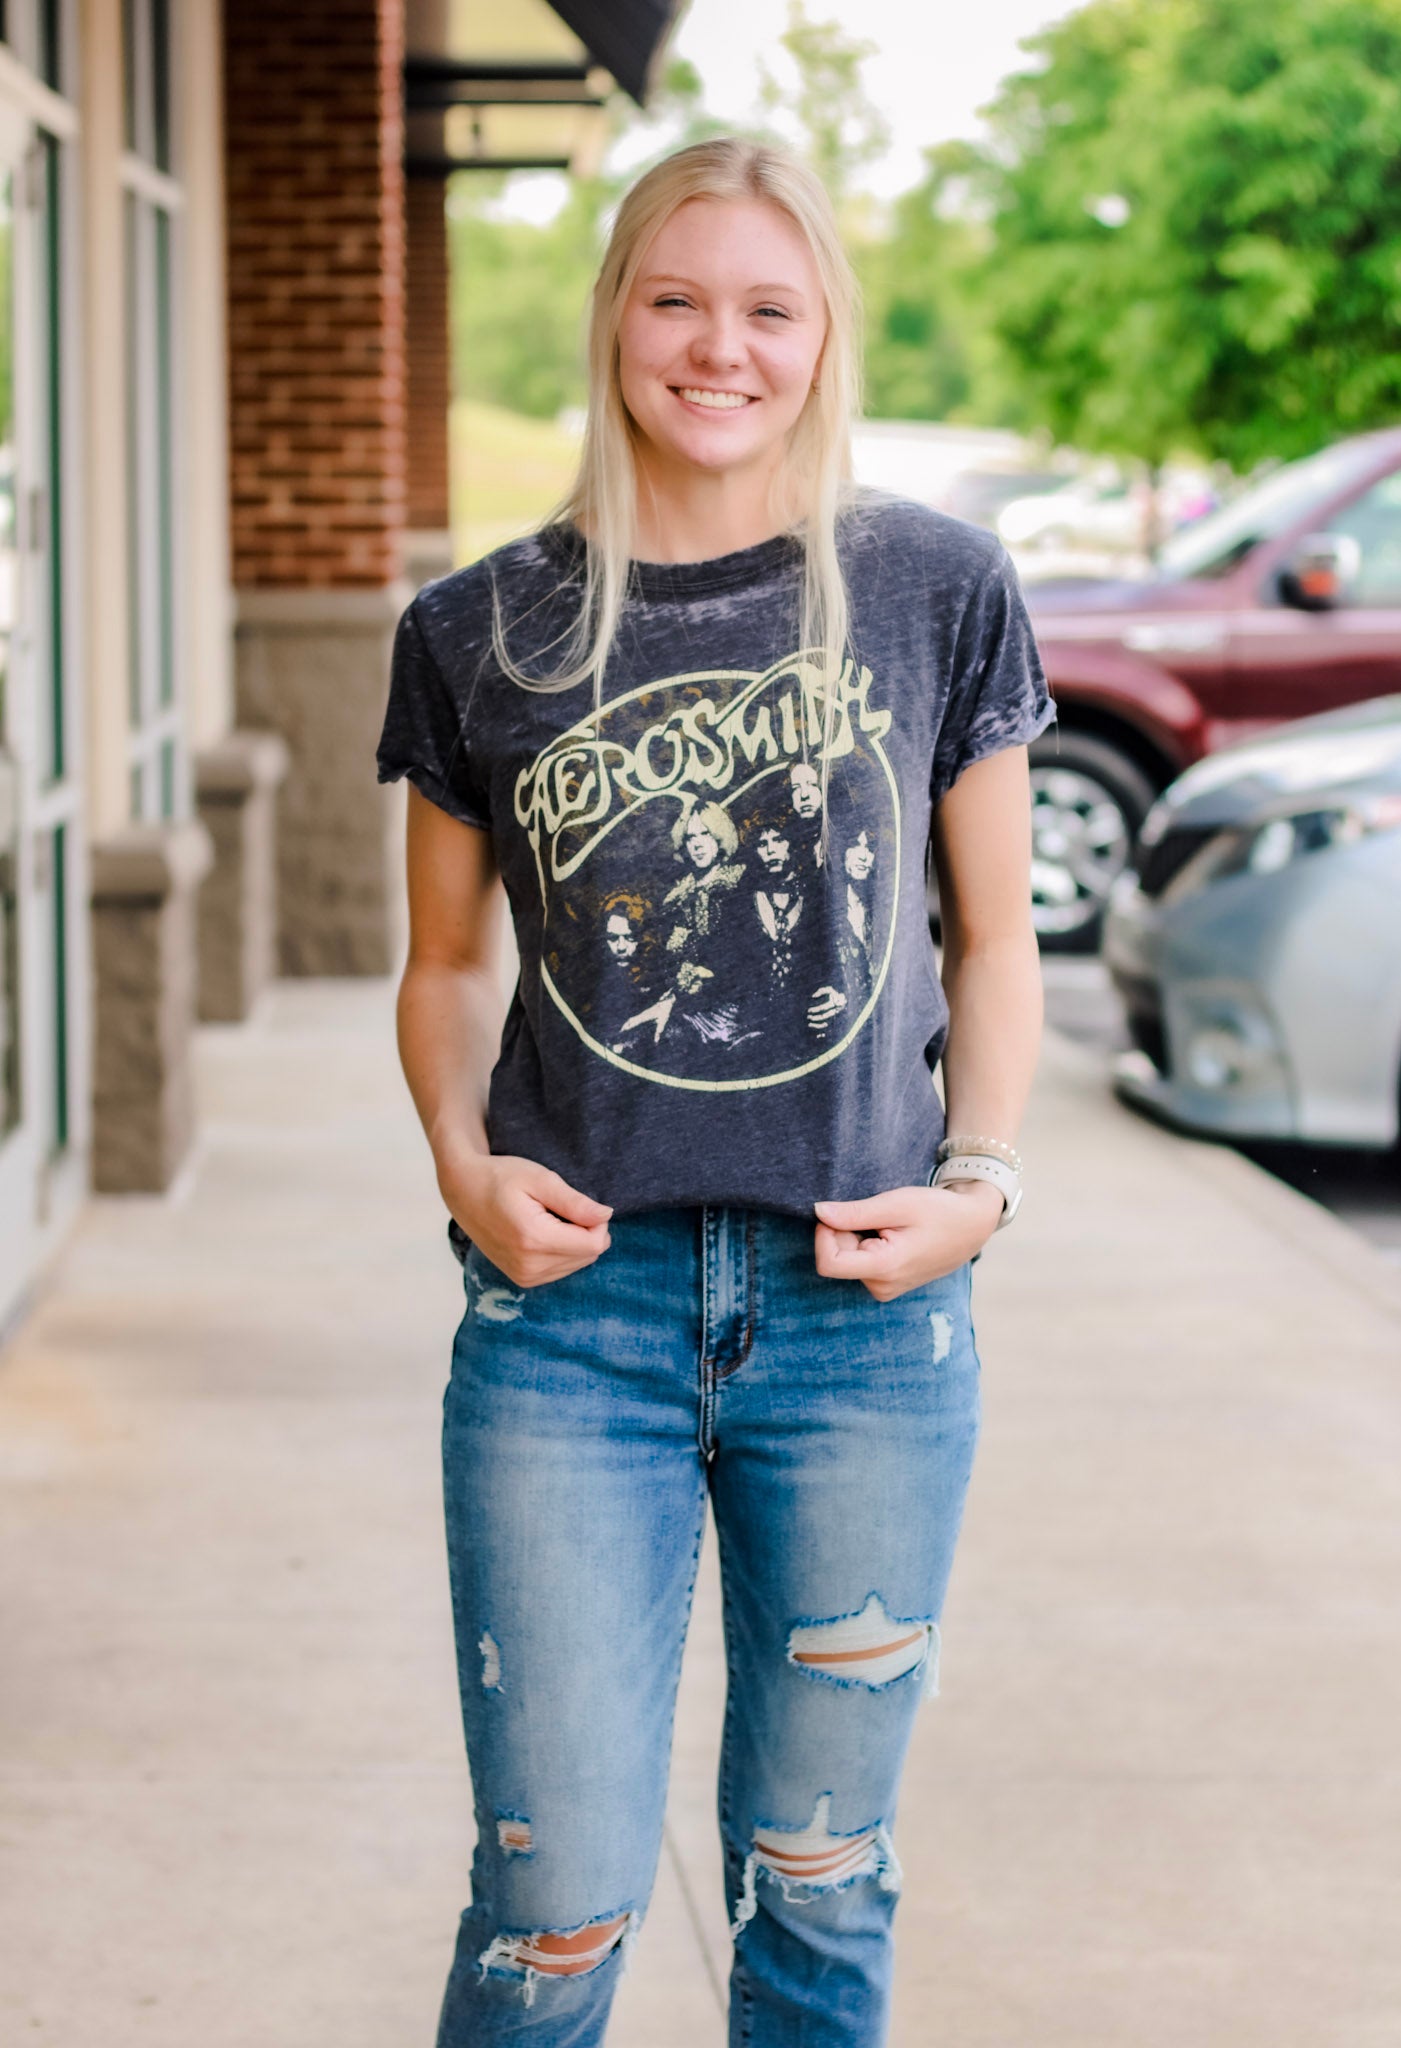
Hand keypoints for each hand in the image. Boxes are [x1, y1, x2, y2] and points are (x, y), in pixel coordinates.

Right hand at [438, 1149, 611, 1288]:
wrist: (464, 1191)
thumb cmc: (501, 1178)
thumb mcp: (540, 1179)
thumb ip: (575, 1202)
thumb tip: (606, 1216)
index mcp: (534, 1239)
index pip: (594, 1244)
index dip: (597, 1221)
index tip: (578, 1202)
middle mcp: (529, 1265)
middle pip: (589, 1255)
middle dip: (586, 1231)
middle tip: (558, 1208)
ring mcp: (524, 1276)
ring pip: (578, 1264)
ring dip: (574, 1241)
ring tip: (547, 1219)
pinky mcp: (523, 1279)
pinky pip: (562, 1269)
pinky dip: (562, 1250)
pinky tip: (542, 1231)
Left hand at [807, 985, 847, 1030]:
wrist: (844, 1000)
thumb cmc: (834, 994)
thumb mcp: (829, 989)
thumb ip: (821, 991)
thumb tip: (813, 996)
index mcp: (835, 1003)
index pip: (824, 1008)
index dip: (815, 1009)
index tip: (808, 1010)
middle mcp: (836, 1012)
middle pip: (824, 1016)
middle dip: (815, 1018)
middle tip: (808, 1017)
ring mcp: (836, 1019)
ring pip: (826, 1024)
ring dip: (817, 1025)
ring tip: (809, 1024)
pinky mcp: (835, 1024)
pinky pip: (829, 1031)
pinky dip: (822, 1034)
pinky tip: (816, 1034)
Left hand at [813, 1181, 1004, 1300]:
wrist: (972, 1226)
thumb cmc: (938, 1211)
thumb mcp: (896, 1204)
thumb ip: (855, 1213)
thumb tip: (818, 1213)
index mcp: (884, 1269)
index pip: (827, 1263)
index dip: (824, 1234)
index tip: (840, 1213)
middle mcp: (882, 1286)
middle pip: (836, 1259)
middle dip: (843, 1233)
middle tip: (875, 1216)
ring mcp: (885, 1289)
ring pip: (847, 1261)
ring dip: (857, 1238)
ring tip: (889, 1226)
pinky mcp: (888, 1285)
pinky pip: (861, 1264)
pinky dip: (867, 1245)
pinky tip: (892, 1236)